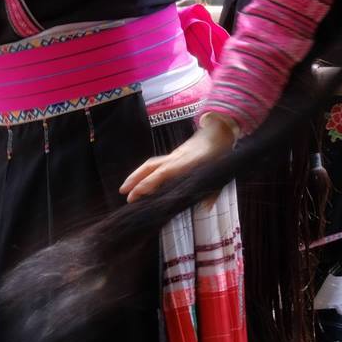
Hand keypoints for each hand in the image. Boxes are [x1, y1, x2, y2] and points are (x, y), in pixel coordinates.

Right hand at [120, 113, 236, 201]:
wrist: (218, 133)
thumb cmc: (219, 155)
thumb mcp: (218, 175)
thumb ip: (212, 193)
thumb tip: (205, 208)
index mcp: (184, 164)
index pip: (161, 175)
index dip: (147, 185)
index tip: (135, 195)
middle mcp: (174, 159)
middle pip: (150, 167)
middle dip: (135, 180)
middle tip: (123, 193)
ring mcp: (172, 156)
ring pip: (149, 164)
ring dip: (136, 175)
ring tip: (125, 187)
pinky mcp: (173, 155)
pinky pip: (155, 163)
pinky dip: (145, 171)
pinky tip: (141, 180)